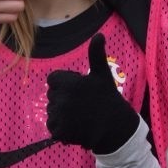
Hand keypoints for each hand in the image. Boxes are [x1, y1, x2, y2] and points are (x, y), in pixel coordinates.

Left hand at [46, 34, 139, 153]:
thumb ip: (96, 54)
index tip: (79, 88)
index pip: (53, 79)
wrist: (115, 127)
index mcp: (68, 83)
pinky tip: (76, 126)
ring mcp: (59, 117)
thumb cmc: (108, 98)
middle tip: (81, 102)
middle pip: (52, 95)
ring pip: (51, 111)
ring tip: (79, 115)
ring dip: (61, 113)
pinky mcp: (58, 132)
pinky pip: (52, 127)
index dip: (64, 82)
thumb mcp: (102, 74)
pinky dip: (61, 128)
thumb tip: (99, 34)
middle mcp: (61, 99)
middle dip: (63, 98)